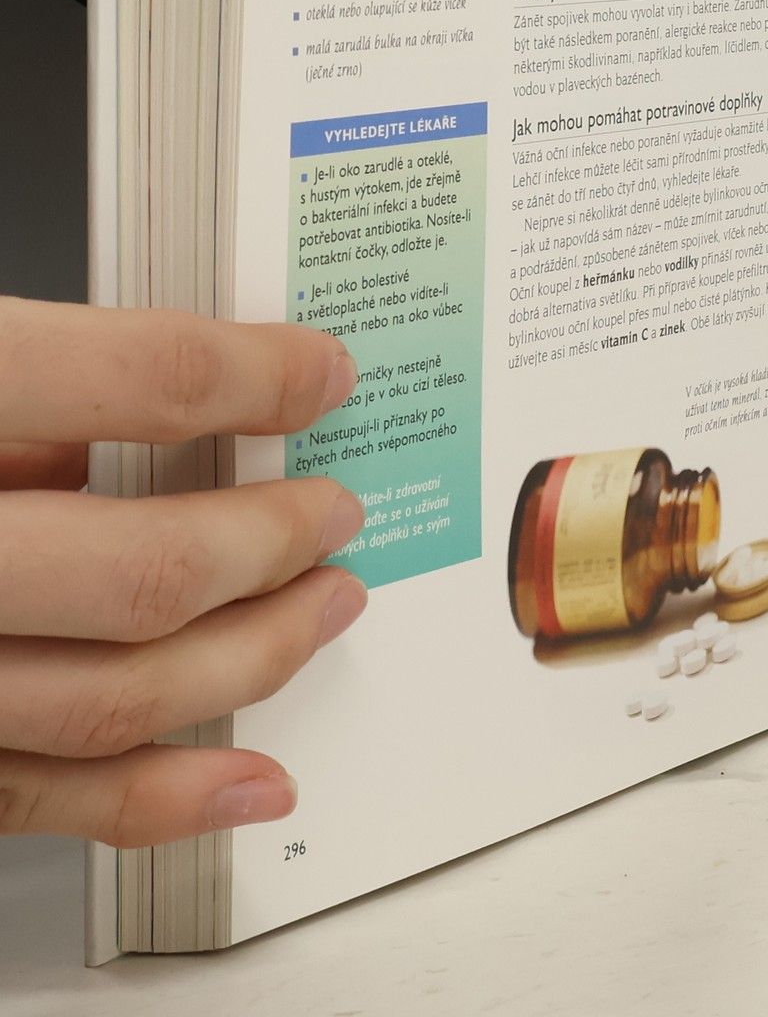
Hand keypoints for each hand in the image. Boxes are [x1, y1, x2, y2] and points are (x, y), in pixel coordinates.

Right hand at [0, 300, 363, 843]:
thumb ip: (24, 382)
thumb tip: (174, 405)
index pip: (139, 380)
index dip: (257, 372)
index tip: (318, 372)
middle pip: (146, 566)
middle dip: (276, 538)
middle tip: (334, 507)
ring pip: (113, 696)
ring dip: (255, 654)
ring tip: (325, 604)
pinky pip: (35, 796)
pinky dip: (159, 799)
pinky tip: (249, 776)